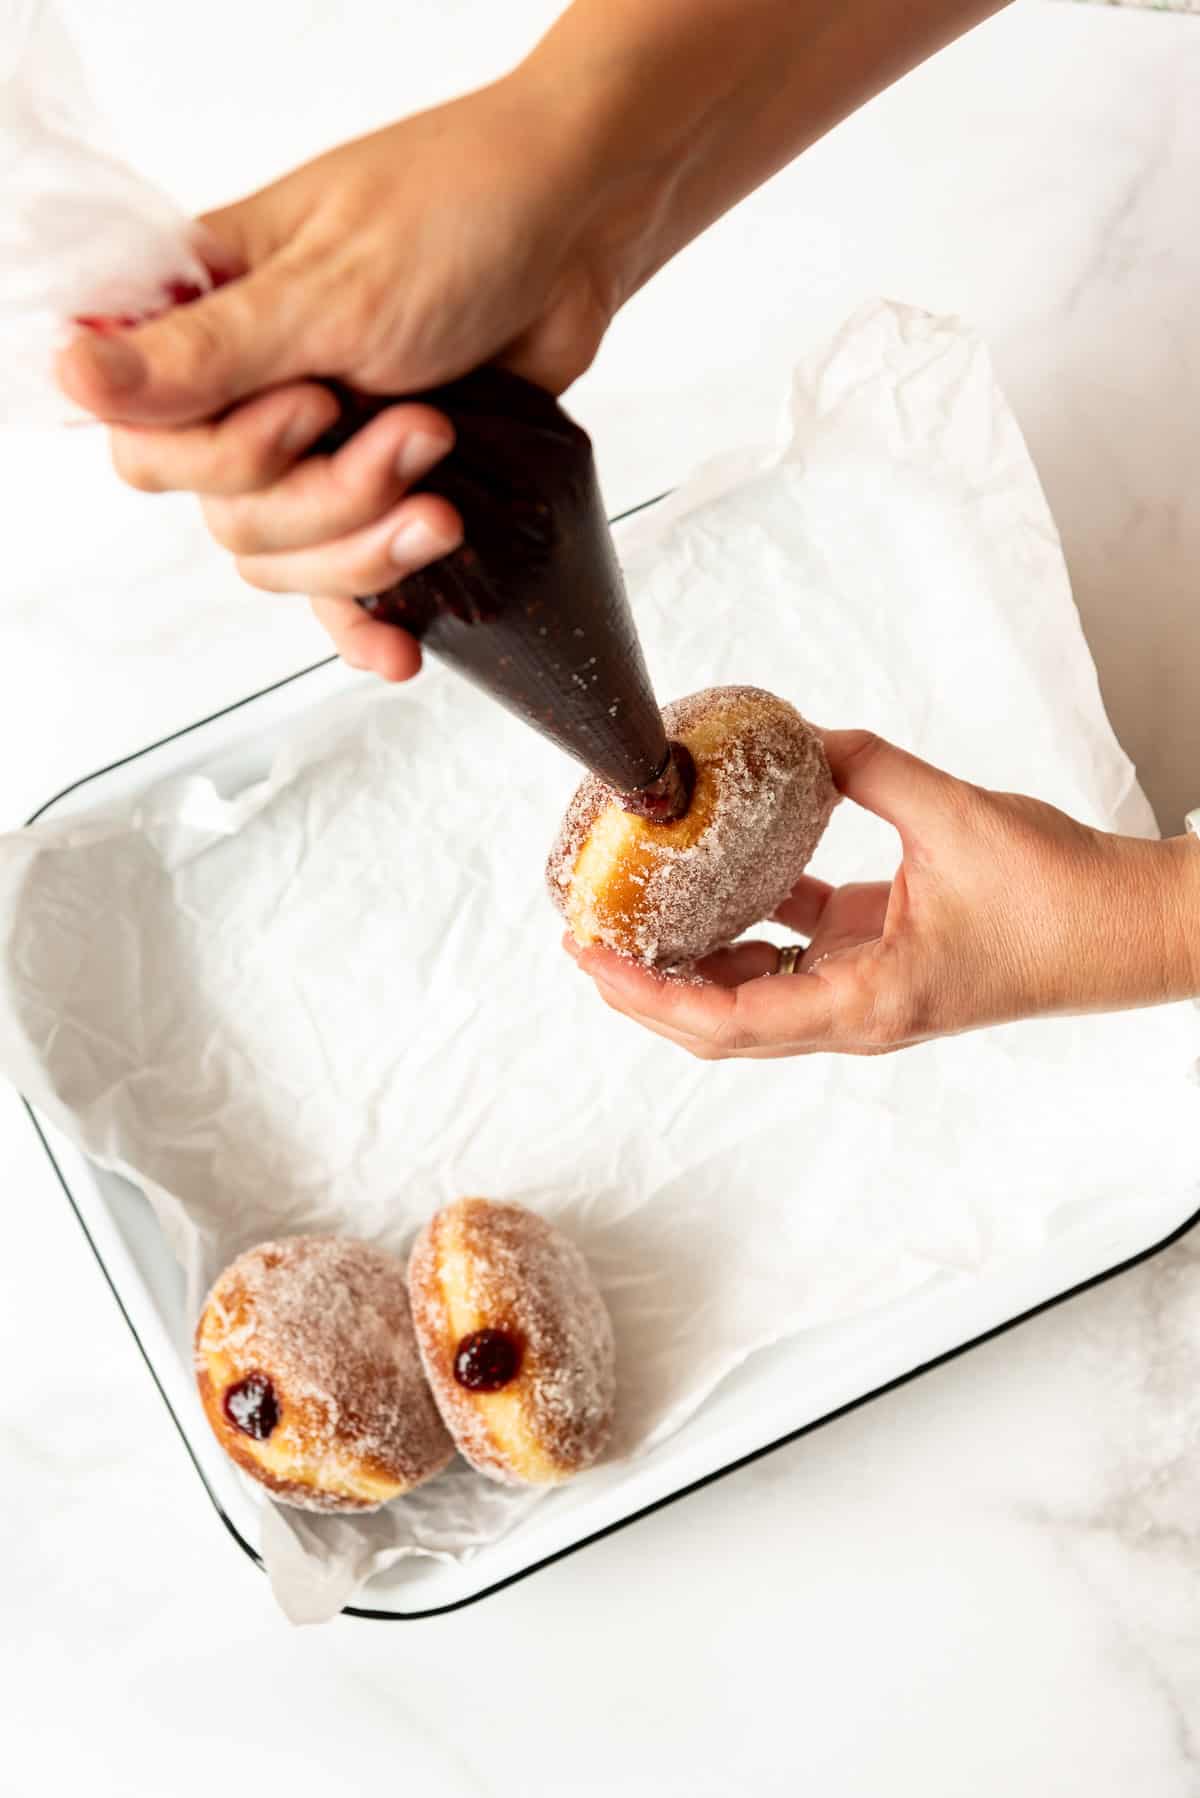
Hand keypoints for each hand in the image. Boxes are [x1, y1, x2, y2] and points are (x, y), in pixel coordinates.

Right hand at [56, 0, 1010, 680]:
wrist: (579, 226)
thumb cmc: (459, 218)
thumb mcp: (328, 290)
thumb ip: (207, 354)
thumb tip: (69, 371)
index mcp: (207, 322)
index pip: (148, 443)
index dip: (226, 457)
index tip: (309, 409)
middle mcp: (249, 390)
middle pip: (230, 517)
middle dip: (330, 497)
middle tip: (417, 431)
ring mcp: (319, 445)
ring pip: (287, 559)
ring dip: (369, 547)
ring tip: (446, 500)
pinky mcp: (385, 489)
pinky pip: (345, 585)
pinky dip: (368, 621)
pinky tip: (401, 652)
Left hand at [566, 731, 1199, 1058]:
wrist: (1126, 930)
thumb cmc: (1059, 900)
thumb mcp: (954, 817)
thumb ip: (867, 768)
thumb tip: (802, 738)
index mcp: (863, 1000)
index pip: (724, 1017)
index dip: (645, 992)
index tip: (588, 952)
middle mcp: (854, 1013)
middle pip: (719, 1023)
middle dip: (644, 988)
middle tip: (585, 937)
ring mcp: (865, 994)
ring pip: (751, 995)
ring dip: (687, 965)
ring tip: (632, 918)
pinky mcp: (881, 966)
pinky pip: (793, 954)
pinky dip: (749, 925)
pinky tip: (719, 882)